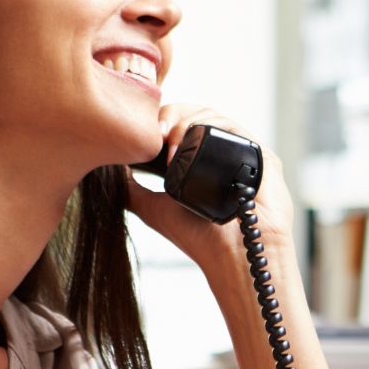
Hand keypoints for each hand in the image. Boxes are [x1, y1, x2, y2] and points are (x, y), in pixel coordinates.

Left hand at [123, 104, 294, 269]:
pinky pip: (235, 127)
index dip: (161, 119)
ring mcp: (241, 152)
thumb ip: (130, 188)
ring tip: (168, 139)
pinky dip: (211, 125)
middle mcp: (222, 152)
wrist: (231, 255)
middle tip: (155, 131)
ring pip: (213, 115)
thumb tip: (109, 166)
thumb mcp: (152, 208)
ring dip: (186, 119)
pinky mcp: (260, 154)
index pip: (180, 123)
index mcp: (200, 159)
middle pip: (195, 113)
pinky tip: (190, 138)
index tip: (142, 130)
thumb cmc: (198, 237)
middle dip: (171, 114)